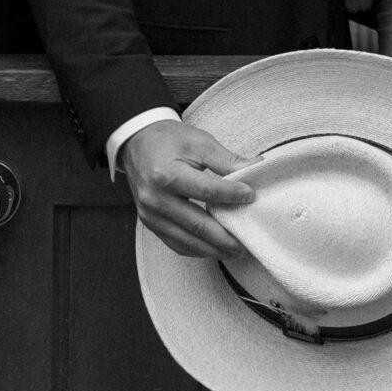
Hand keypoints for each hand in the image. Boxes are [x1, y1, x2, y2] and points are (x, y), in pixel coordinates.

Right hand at [123, 117, 254, 258]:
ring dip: (212, 249)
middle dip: (225, 237)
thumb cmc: (168, 140)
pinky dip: (196, 249)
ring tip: (235, 250)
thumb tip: (255, 168)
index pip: (206, 191)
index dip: (231, 196)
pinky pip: (174, 243)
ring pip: (186, 240)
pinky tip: (213, 248)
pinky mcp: (149, 222)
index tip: (251, 197)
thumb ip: (226, 160)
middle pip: (196, 224)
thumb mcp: (198, 142)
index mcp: (166, 174)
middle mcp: (155, 198)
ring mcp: (150, 213)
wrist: (136, 143)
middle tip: (247, 242)